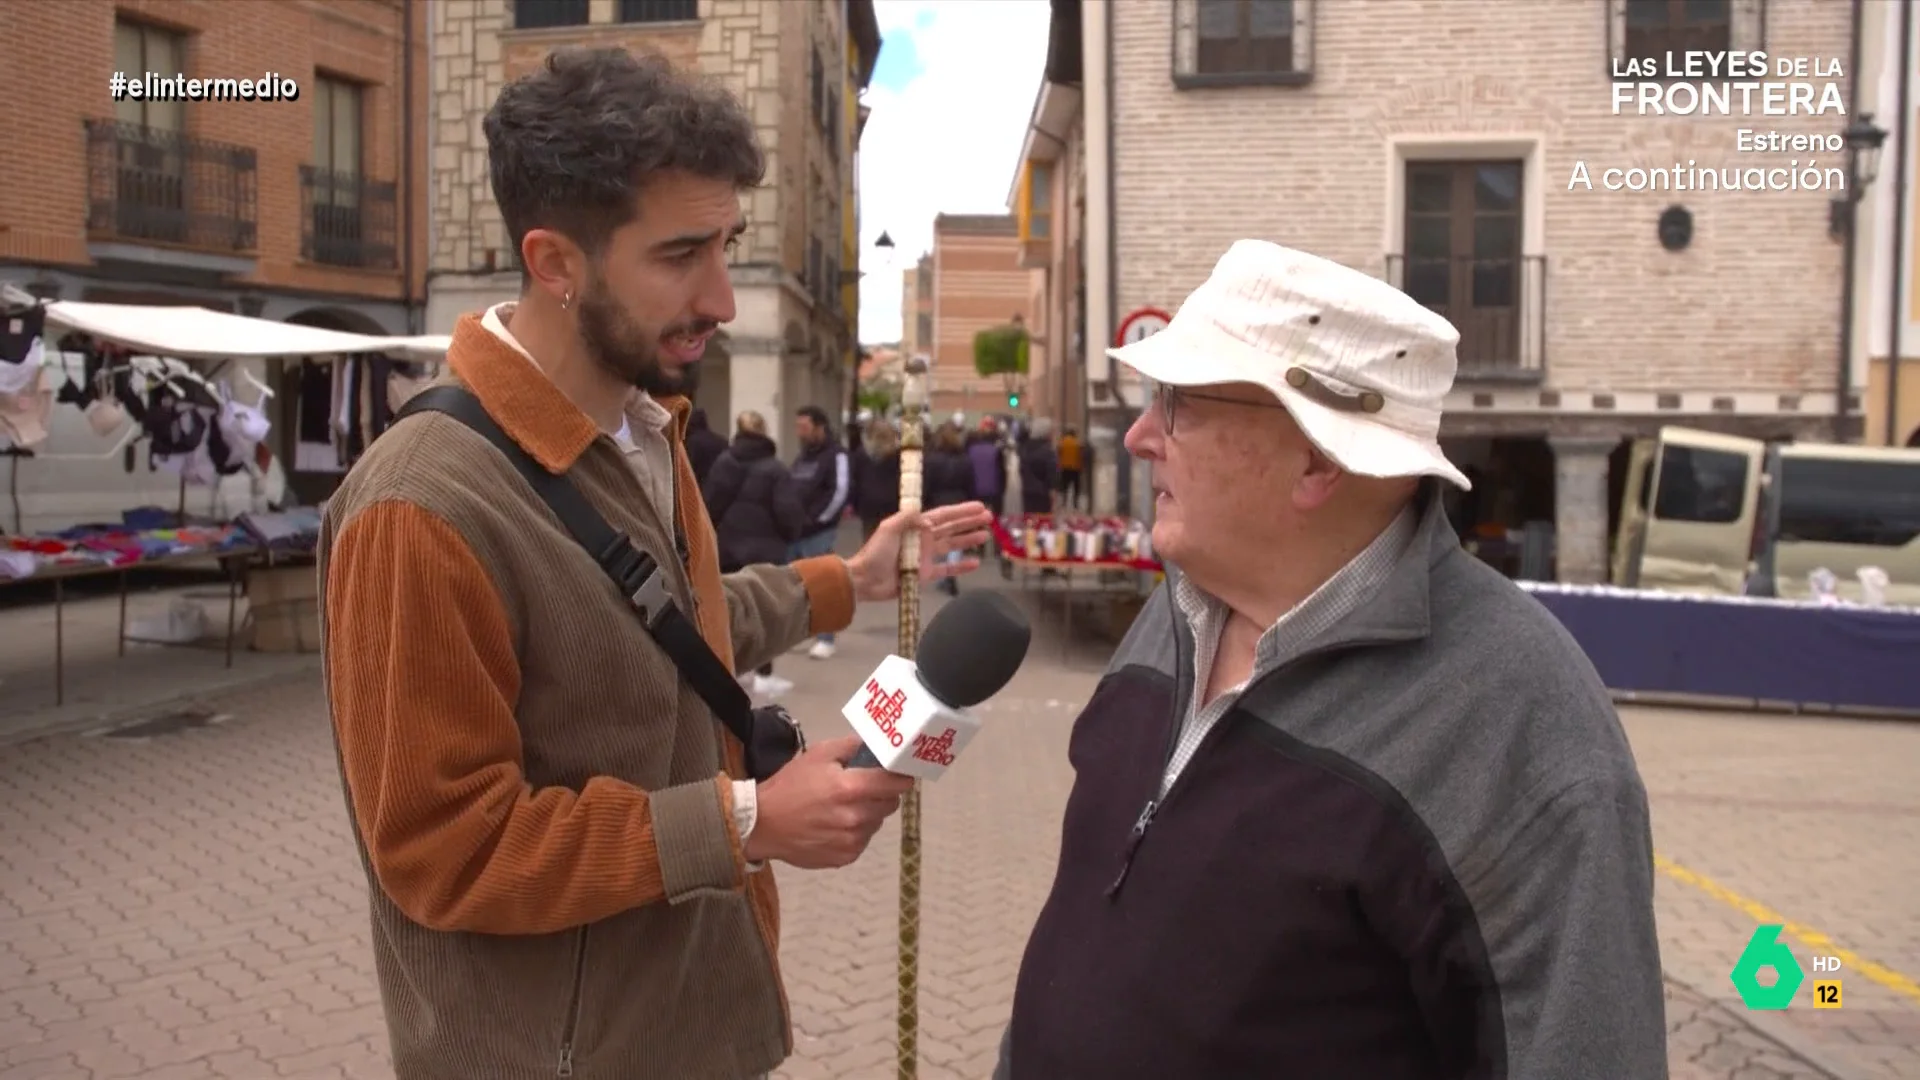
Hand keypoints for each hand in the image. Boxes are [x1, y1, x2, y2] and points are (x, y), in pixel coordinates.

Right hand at [744, 736, 917, 868]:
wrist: (762, 824)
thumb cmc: (789, 785)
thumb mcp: (818, 754)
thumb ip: (851, 746)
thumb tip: (877, 744)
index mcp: (852, 788)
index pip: (897, 783)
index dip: (901, 776)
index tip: (899, 773)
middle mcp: (857, 817)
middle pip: (891, 803)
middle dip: (882, 794)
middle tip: (863, 788)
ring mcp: (852, 841)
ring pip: (877, 823)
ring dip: (869, 814)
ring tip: (844, 808)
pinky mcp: (845, 857)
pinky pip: (863, 840)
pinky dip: (856, 832)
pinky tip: (835, 825)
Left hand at [845, 502, 994, 601]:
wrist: (865, 579)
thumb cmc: (875, 553)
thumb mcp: (888, 528)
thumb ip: (907, 518)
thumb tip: (928, 517)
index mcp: (916, 527)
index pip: (944, 516)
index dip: (961, 511)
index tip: (979, 506)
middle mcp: (924, 539)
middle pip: (952, 528)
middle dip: (969, 522)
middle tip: (989, 517)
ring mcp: (926, 557)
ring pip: (952, 546)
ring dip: (968, 540)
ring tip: (986, 536)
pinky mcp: (926, 575)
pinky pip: (947, 569)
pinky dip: (960, 567)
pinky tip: (975, 563)